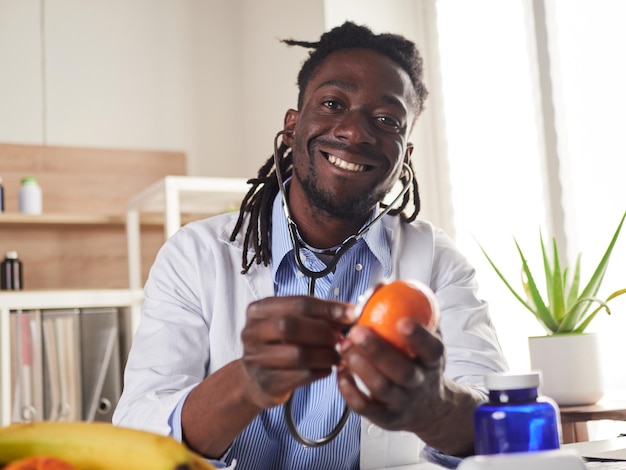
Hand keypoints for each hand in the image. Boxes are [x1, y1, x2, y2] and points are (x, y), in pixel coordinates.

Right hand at [240, 296, 354, 408]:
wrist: (257, 381)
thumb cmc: (279, 346)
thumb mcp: (291, 323)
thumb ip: (317, 315)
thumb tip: (351, 312)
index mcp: (259, 310)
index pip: (298, 303)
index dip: (328, 308)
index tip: (352, 313)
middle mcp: (252, 332)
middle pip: (291, 326)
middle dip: (322, 331)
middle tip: (340, 338)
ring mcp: (255, 358)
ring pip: (297, 354)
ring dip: (324, 354)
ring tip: (337, 355)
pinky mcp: (266, 382)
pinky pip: (300, 376)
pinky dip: (319, 371)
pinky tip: (327, 369)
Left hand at [337, 317, 447, 432]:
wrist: (429, 406)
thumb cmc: (420, 362)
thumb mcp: (426, 338)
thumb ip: (411, 312)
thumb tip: (386, 284)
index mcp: (433, 361)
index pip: (432, 349)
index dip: (419, 337)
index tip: (402, 321)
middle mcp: (420, 383)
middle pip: (402, 371)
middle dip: (378, 351)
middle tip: (357, 331)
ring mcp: (402, 403)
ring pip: (381, 388)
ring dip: (360, 367)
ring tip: (344, 347)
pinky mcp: (384, 417)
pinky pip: (365, 407)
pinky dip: (349, 391)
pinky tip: (340, 372)